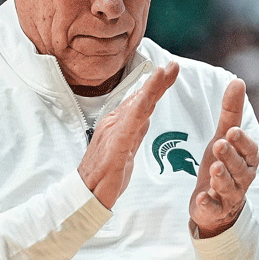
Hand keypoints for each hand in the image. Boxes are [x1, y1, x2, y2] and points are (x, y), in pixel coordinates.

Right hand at [78, 62, 178, 208]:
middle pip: (140, 99)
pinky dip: (138, 110)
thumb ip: (135, 130)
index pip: (141, 101)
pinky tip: (146, 100)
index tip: (170, 71)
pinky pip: (128, 126)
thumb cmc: (104, 174)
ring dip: (150, 88)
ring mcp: (113, 133)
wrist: (85, 194)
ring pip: (135, 107)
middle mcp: (114, 123)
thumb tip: (146, 114)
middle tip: (173, 65)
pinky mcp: (114, 146)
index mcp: (118, 124)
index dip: (156, 85)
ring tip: (162, 72)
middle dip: (158, 81)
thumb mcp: (126, 149)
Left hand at [189, 78, 258, 236]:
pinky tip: (201, 197)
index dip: (242, 141)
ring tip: (214, 169)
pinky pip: (214, 208)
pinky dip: (209, 203)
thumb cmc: (223, 164)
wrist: (216, 203)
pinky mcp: (215, 209)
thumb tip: (238, 81)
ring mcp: (229, 195)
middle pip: (239, 168)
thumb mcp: (224, 136)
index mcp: (246, 159)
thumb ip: (231, 112)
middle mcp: (242, 177)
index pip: (249, 149)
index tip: (231, 131)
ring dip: (222, 178)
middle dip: (230, 156)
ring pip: (229, 187)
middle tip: (219, 144)